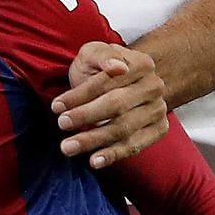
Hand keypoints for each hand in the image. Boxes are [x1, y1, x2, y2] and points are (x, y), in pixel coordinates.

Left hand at [50, 41, 166, 168]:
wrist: (126, 82)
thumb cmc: (101, 68)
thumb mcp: (94, 53)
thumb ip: (103, 56)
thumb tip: (118, 67)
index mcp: (141, 64)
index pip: (106, 82)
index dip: (80, 95)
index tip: (56, 106)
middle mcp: (154, 87)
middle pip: (117, 106)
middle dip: (85, 117)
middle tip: (62, 125)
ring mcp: (158, 110)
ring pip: (124, 129)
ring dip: (94, 140)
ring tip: (68, 147)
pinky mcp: (158, 130)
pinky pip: (135, 146)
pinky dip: (114, 154)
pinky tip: (95, 161)